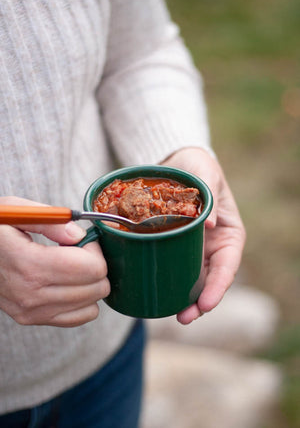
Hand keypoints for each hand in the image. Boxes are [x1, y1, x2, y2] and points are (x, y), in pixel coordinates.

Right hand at [0, 197, 109, 326]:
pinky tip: (68, 282)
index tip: (83, 239)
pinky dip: (83, 300)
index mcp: (29, 264)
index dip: (94, 249)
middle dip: (95, 264)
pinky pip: (81, 316)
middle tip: (78, 251)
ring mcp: (32, 311)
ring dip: (89, 283)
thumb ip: (52, 221)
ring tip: (70, 266)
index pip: (92, 268)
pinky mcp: (33, 319)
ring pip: (93, 303)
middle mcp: (32, 294)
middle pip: (97, 287)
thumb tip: (79, 235)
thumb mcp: (17, 212)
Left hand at [162, 147, 245, 323]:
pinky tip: (153, 292)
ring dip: (182, 299)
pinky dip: (165, 281)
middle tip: (184, 317)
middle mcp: (212, 247)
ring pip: (190, 280)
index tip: (207, 303)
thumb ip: (209, 194)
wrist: (176, 164)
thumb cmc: (197, 167)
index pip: (227, 266)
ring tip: (170, 314)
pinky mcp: (171, 247)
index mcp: (228, 235)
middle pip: (209, 281)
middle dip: (200, 302)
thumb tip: (211, 224)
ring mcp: (192, 249)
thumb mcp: (206, 173)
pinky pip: (170, 267)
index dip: (219, 287)